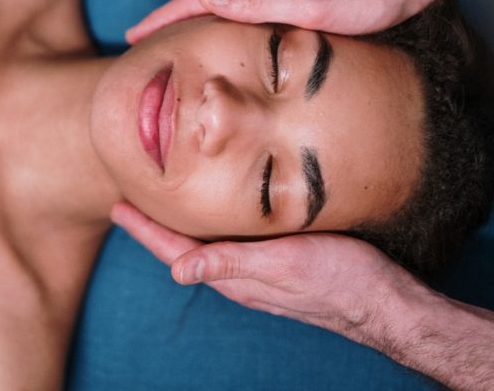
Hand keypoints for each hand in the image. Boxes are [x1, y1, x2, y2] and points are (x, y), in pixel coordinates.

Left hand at [110, 202, 421, 342]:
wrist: (384, 301)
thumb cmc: (338, 279)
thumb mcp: (284, 265)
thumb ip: (232, 264)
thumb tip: (178, 272)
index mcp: (233, 275)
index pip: (175, 250)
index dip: (145, 229)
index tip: (117, 207)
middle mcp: (238, 274)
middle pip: (183, 248)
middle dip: (153, 227)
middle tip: (128, 202)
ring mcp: (257, 272)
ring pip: (205, 246)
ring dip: (178, 227)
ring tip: (159, 207)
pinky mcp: (276, 263)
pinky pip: (229, 244)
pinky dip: (209, 228)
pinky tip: (213, 217)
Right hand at [126, 0, 493, 41]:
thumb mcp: (307, 3)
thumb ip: (254, 0)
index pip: (193, 1)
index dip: (160, 19)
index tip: (133, 36)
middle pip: (199, 0)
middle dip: (165, 18)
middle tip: (139, 39)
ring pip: (219, 2)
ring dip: (189, 17)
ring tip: (170, 35)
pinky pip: (240, 4)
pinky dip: (218, 16)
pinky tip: (223, 25)